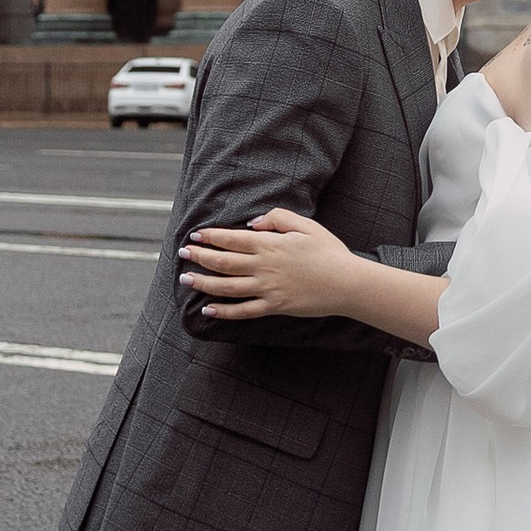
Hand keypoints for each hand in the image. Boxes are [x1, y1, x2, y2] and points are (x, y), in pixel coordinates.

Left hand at [178, 206, 365, 322]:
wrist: (347, 283)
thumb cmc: (329, 252)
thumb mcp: (306, 226)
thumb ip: (277, 219)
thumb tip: (253, 224)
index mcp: (270, 245)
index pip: (232, 239)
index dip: (211, 237)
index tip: (195, 236)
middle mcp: (264, 267)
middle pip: (224, 262)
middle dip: (200, 257)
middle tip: (183, 254)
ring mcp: (267, 289)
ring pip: (228, 287)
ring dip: (204, 283)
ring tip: (186, 279)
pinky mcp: (274, 307)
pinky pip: (243, 311)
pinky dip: (224, 311)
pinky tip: (209, 309)